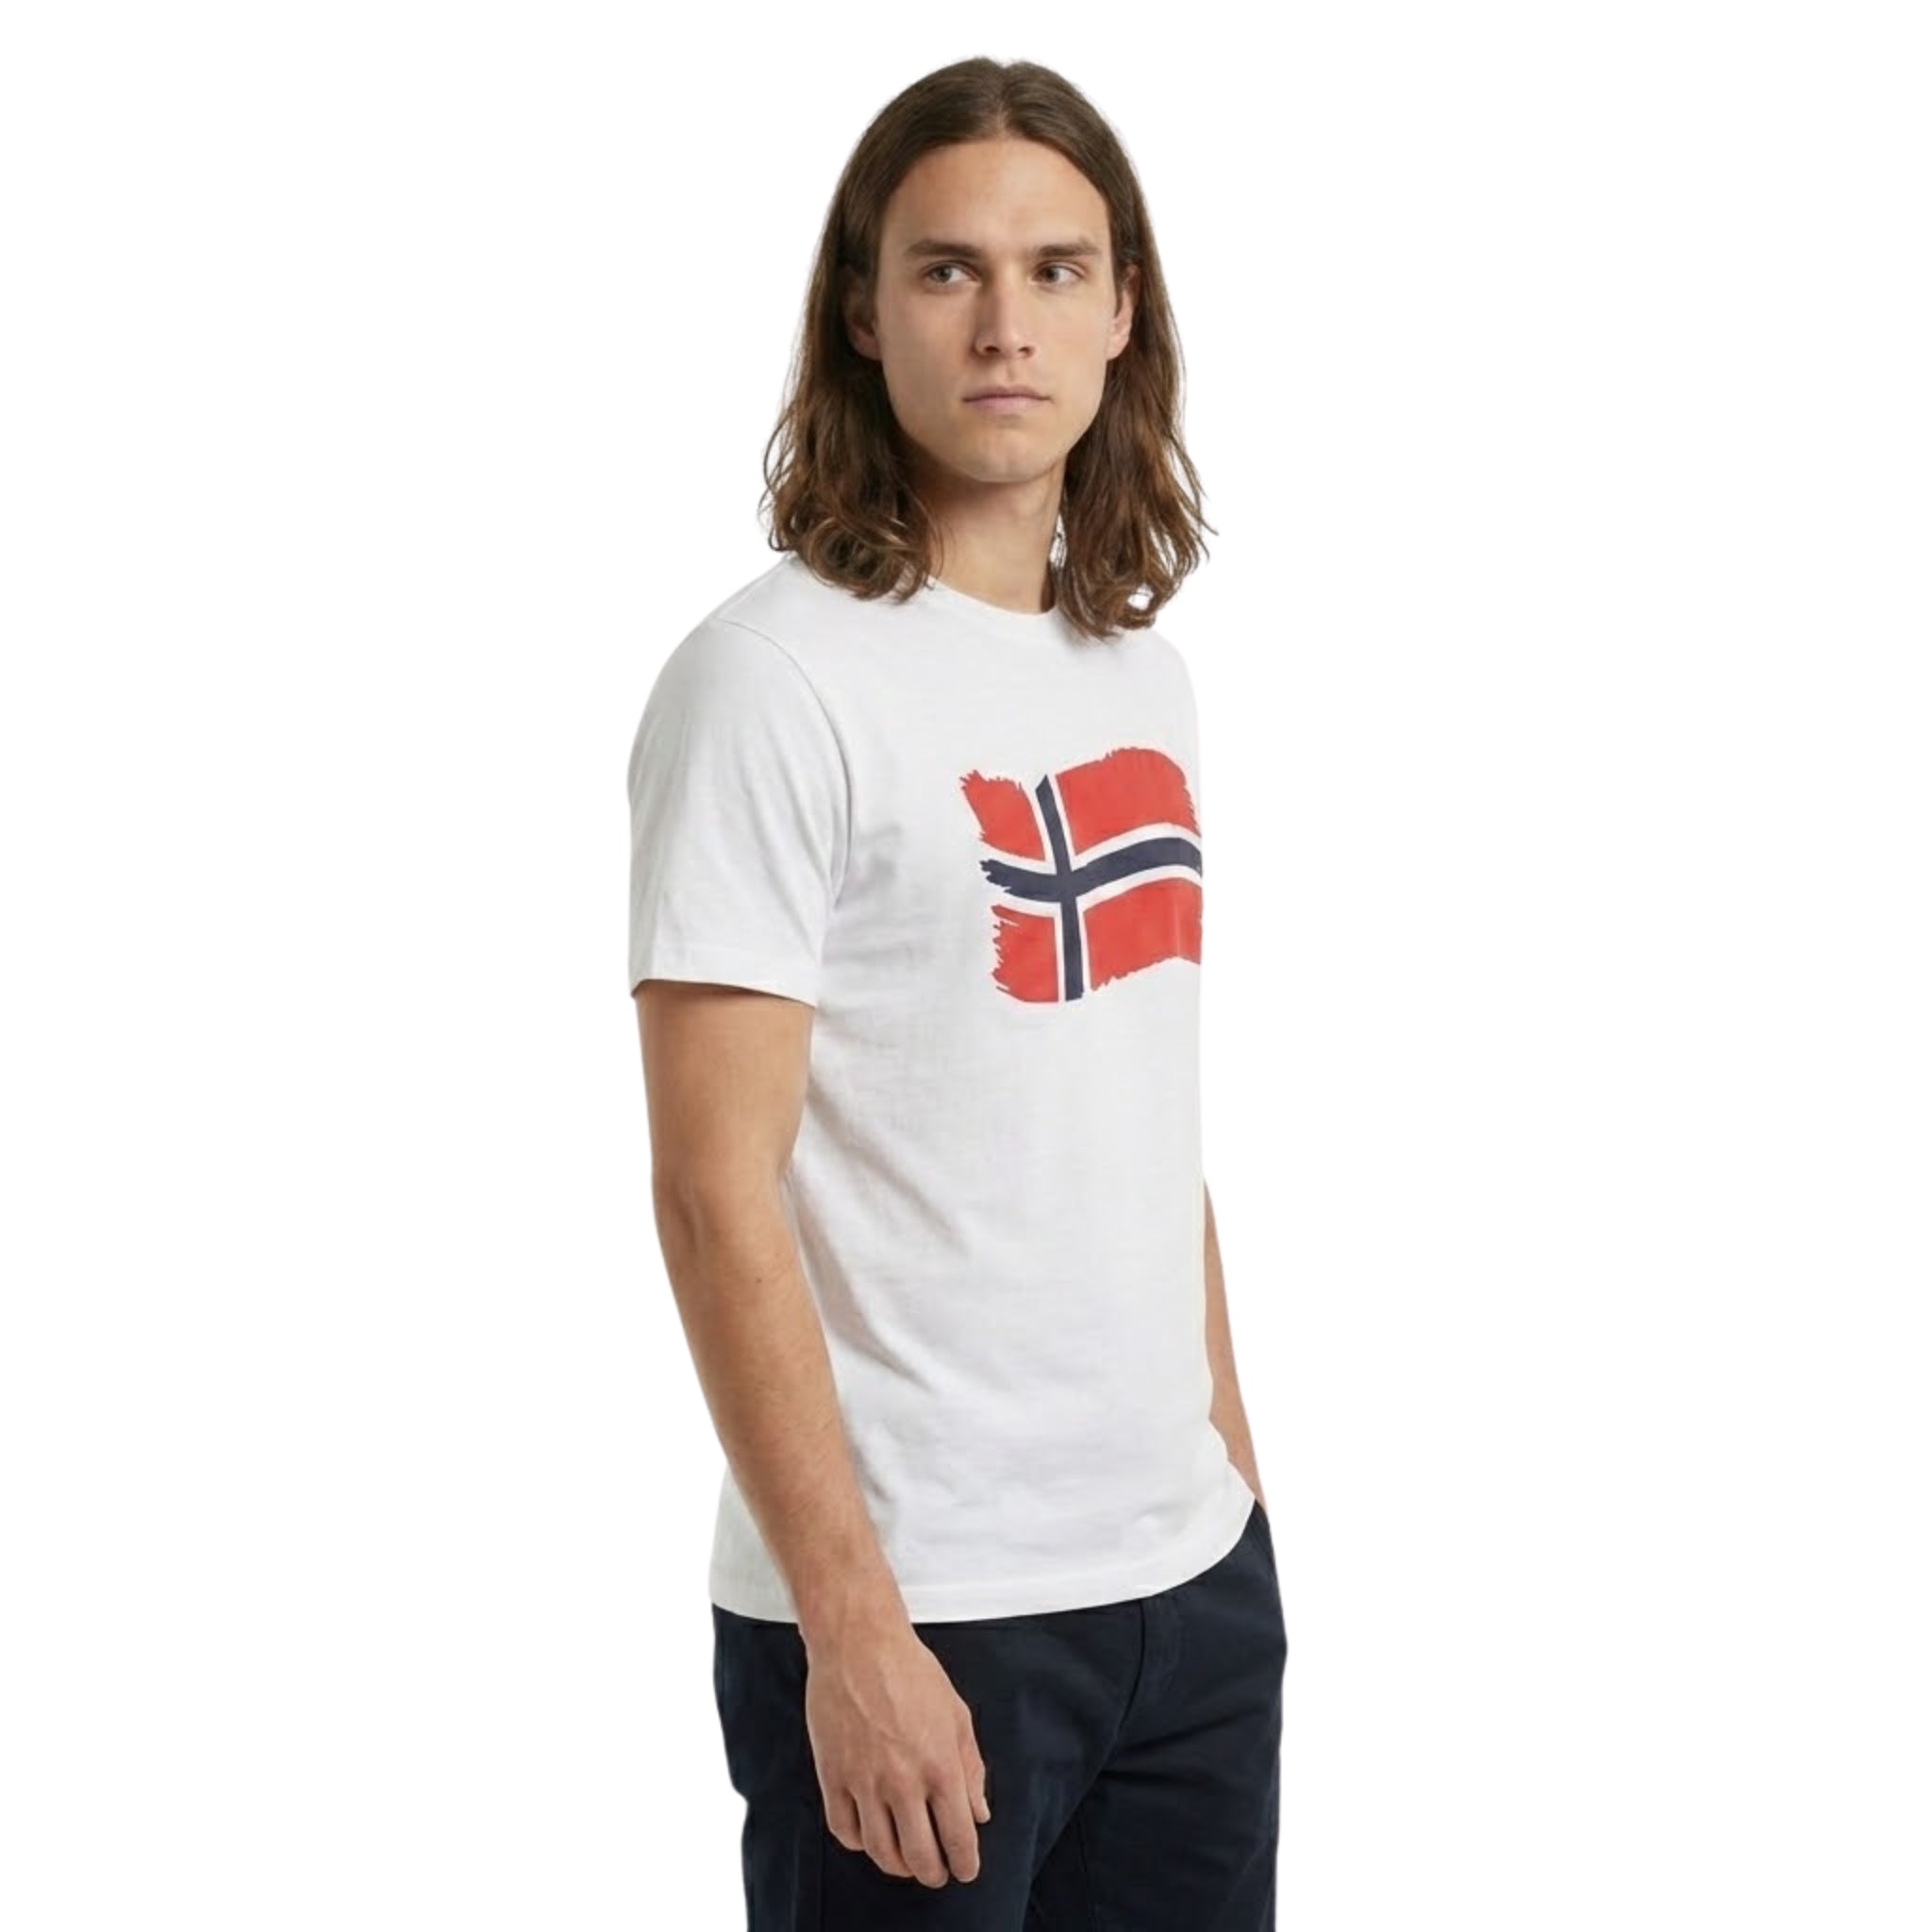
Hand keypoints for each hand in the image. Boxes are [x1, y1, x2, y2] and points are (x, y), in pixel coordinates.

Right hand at [804, 1618, 992, 1886]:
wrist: (858, 1642)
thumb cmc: (908, 1669)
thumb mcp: (957, 1713)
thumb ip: (971, 1767)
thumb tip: (978, 1811)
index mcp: (940, 1764)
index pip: (959, 1838)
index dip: (965, 1864)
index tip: (965, 1869)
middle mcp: (902, 1780)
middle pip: (920, 1857)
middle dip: (933, 1873)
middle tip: (937, 1872)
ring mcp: (863, 1781)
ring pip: (881, 1852)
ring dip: (897, 1865)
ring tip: (906, 1860)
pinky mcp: (832, 1775)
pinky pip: (844, 1830)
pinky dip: (859, 1843)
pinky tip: (870, 1834)